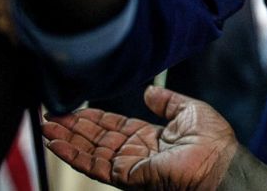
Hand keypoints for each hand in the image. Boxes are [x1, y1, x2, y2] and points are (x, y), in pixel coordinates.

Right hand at [44, 85, 238, 190]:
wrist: (220, 163)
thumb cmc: (214, 141)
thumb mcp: (191, 111)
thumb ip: (168, 101)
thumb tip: (149, 91)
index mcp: (152, 137)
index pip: (116, 127)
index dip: (95, 118)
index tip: (76, 108)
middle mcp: (137, 153)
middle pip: (98, 138)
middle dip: (75, 127)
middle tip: (53, 115)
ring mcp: (129, 166)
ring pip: (91, 151)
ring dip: (67, 139)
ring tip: (47, 127)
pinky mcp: (125, 176)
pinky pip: (94, 165)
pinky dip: (73, 154)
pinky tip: (57, 144)